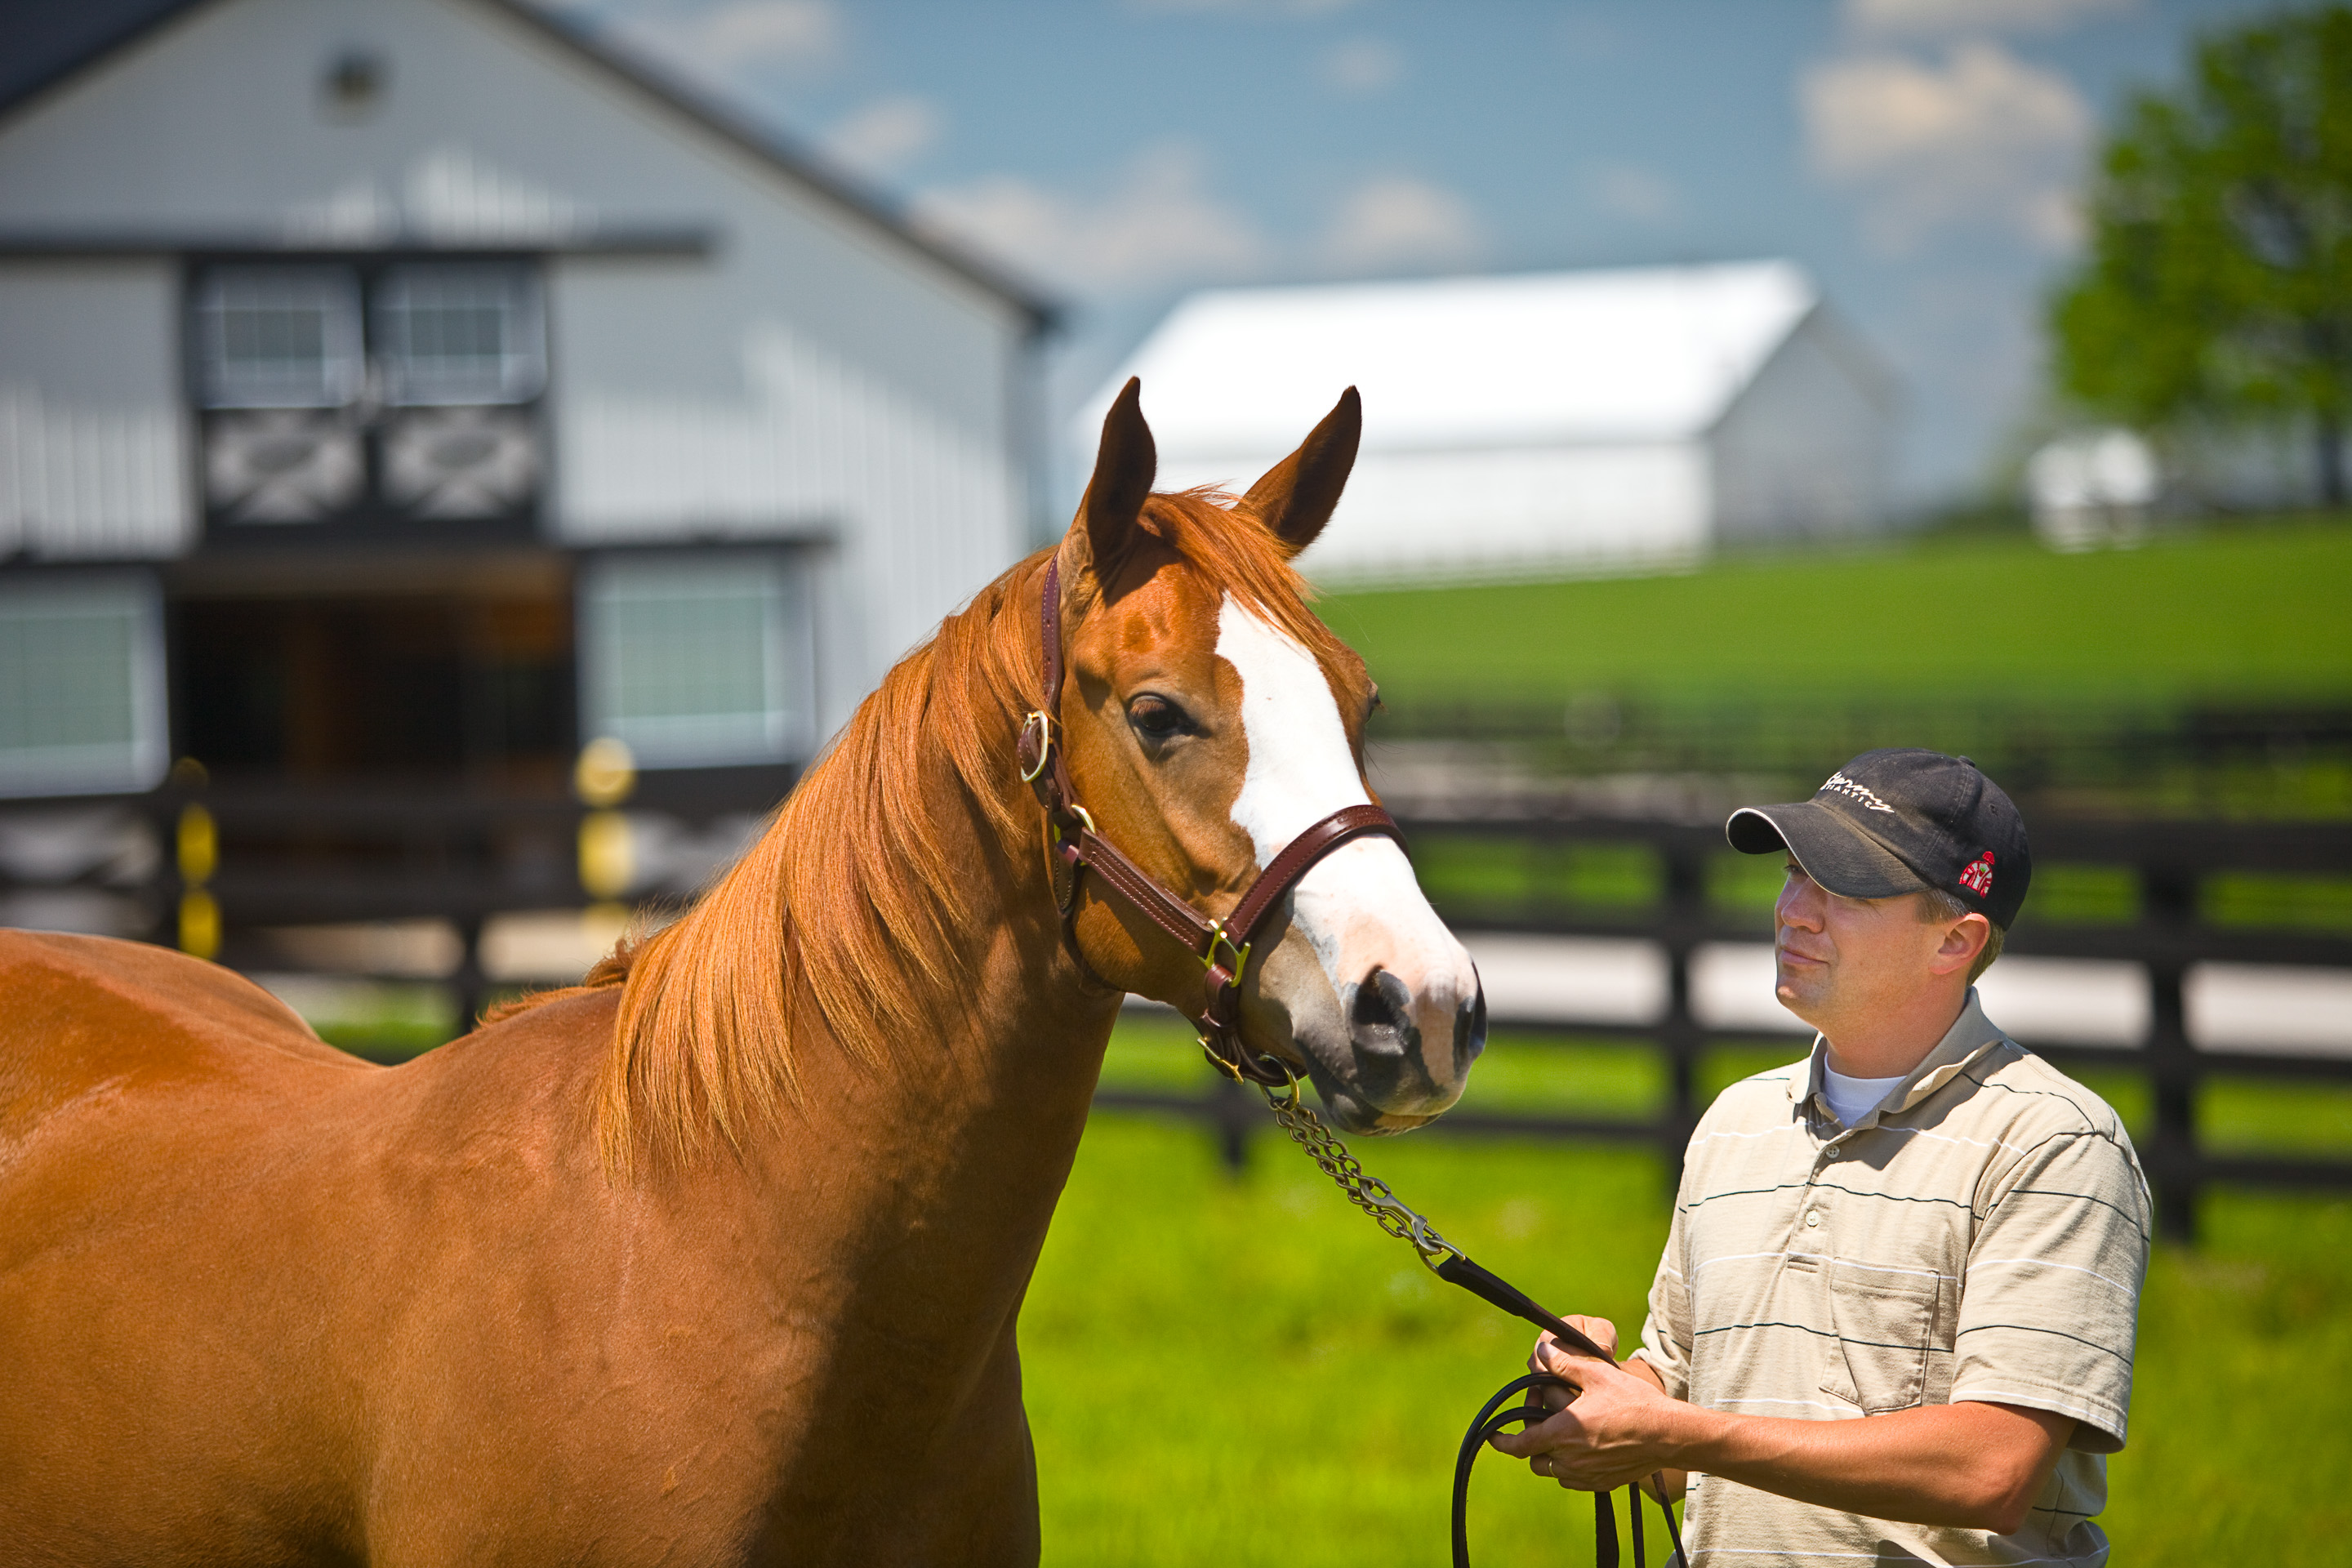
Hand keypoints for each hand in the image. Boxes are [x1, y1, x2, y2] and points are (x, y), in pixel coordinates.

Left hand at [1493, 1334, 1689, 1492]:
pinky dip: (1571, 1466)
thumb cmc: (1634, 1403)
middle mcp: (1571, 1460)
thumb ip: (1562, 1365)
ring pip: (1554, 1471)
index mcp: (1563, 1433)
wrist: (1669, 1435)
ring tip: (1567, 1431)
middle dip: (1533, 1441)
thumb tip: (1539, 1353)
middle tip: (1548, 1417)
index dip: (1503, 1442)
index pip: (1520, 1445)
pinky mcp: (1603, 1484)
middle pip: (1536, 1458)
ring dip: (1552, 1454)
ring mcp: (1587, 1476)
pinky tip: (1585, 1446)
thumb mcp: (1596, 1375)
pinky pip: (1575, 1479)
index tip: (1495, 1437)